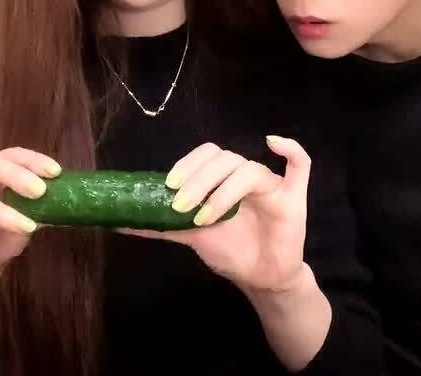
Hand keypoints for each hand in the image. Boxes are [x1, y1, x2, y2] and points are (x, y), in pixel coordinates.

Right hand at [0, 147, 60, 286]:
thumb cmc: (1, 236)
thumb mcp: (27, 220)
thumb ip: (41, 207)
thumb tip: (68, 199)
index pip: (13, 154)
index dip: (34, 161)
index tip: (56, 173)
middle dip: (16, 176)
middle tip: (39, 191)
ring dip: (0, 210)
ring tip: (23, 225)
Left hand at [121, 135, 310, 292]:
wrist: (261, 277)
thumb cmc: (231, 251)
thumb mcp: (192, 236)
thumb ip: (161, 224)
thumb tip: (119, 220)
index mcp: (223, 177)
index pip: (207, 155)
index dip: (189, 164)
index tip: (169, 185)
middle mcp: (246, 174)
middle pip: (225, 159)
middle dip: (200, 180)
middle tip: (181, 205)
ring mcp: (271, 183)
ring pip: (249, 169)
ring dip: (224, 190)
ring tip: (205, 218)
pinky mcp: (294, 197)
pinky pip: (301, 165)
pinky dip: (290, 149)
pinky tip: (273, 143)